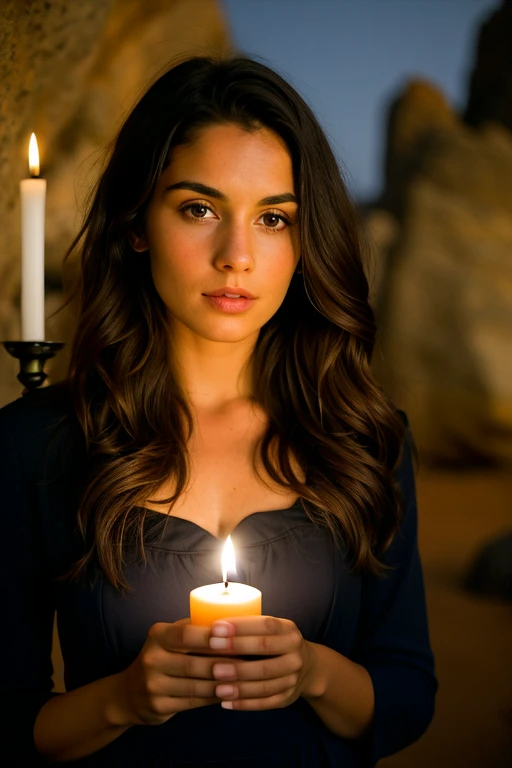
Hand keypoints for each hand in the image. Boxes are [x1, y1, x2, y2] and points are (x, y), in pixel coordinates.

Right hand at [111, 619, 238, 726]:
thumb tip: (231, 618)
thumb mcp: (169, 637)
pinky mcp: (158, 706)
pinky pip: (193, 702)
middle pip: (194, 662)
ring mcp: (153, 685)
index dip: (210, 636)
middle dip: (224, 663)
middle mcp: (152, 659)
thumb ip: (193, 628)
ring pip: (196, 685)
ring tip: (245, 680)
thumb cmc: (161, 657)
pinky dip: (213, 698)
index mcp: (158, 635)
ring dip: (223, 683)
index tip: (233, 636)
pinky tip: (229, 694)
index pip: (186, 634)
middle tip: (249, 662)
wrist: (128, 694)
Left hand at [207, 616, 316, 710]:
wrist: (309, 668)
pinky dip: (245, 703)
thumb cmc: (277, 644)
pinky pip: (265, 702)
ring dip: (239, 683)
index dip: (240, 626)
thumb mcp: (273, 631)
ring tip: (216, 685)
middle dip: (236, 650)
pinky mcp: (288, 697)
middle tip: (212, 652)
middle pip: (264, 650)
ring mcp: (293, 677)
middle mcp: (294, 652)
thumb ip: (250, 628)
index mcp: (288, 630)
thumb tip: (211, 625)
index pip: (265, 625)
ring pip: (265, 681)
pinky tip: (226, 702)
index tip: (215, 628)